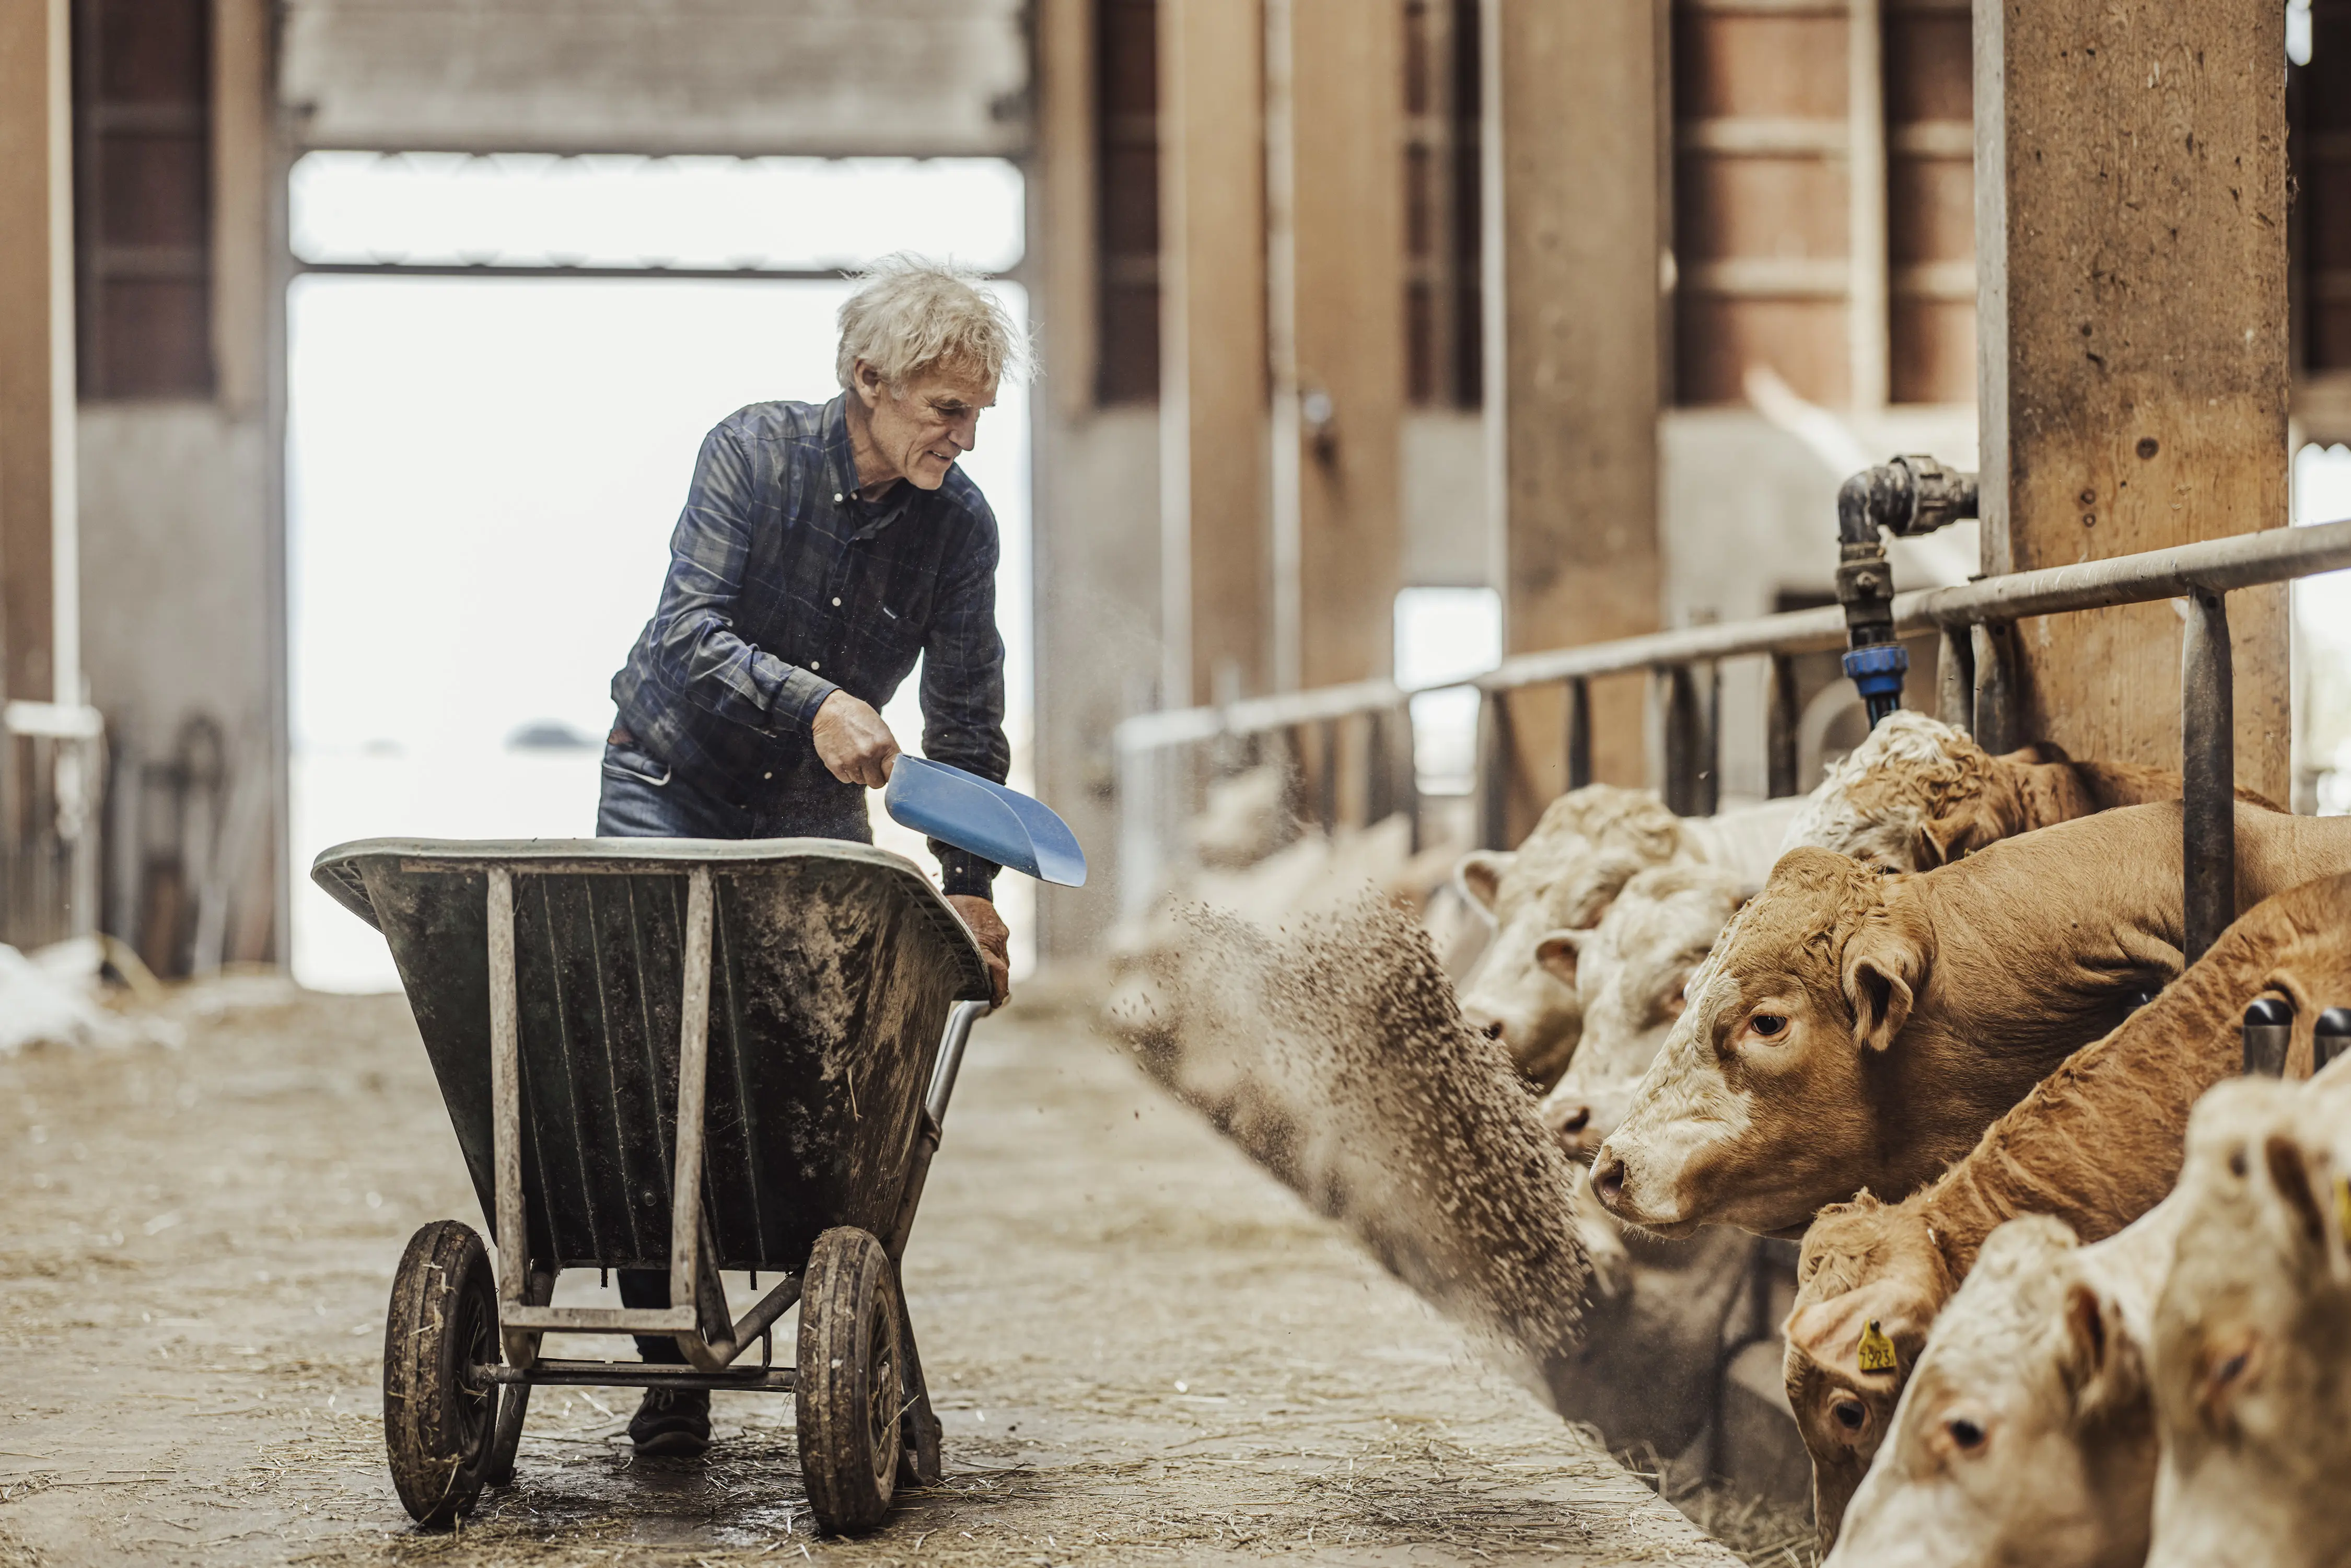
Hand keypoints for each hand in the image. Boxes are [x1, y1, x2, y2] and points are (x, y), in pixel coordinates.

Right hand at [812, 690, 899, 788]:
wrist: (829, 709)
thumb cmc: (855, 715)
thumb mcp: (880, 727)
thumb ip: (888, 749)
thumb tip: (894, 767)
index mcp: (883, 744)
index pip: (893, 773)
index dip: (889, 774)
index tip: (885, 772)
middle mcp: (868, 754)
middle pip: (877, 783)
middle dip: (874, 776)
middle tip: (869, 765)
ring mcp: (851, 761)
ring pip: (860, 781)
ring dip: (859, 773)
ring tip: (854, 756)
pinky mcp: (835, 765)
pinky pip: (846, 779)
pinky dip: (846, 772)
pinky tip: (844, 757)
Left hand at [945, 894, 1010, 1008]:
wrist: (968, 885)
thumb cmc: (953, 906)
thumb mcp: (946, 928)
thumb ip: (949, 948)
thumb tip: (933, 970)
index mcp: (981, 941)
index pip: (998, 970)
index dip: (999, 989)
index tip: (995, 1002)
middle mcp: (995, 939)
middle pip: (1002, 970)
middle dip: (998, 985)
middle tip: (990, 999)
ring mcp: (1001, 935)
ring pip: (1003, 961)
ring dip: (996, 972)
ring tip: (986, 981)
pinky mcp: (1002, 931)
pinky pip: (1001, 950)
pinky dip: (996, 959)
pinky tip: (984, 961)